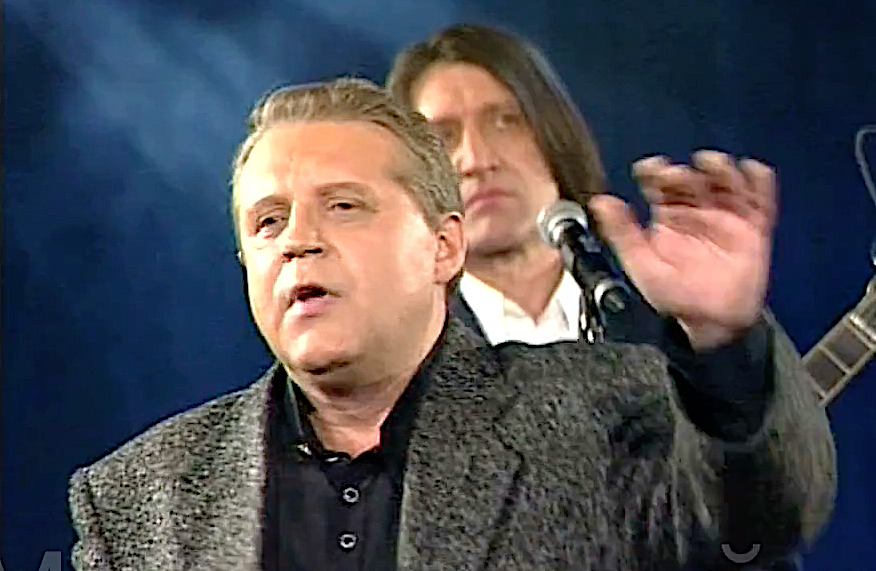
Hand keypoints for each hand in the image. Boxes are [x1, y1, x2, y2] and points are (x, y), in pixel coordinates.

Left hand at [588, 150, 776, 349]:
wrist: (707, 324)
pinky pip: (759, 201)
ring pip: (726, 184)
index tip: (650, 168)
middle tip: (676, 175)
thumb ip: (621, 232)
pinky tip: (750, 171)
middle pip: (693, 180)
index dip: (656, 171)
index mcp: (669, 218)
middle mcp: (697, 214)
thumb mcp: (640, 264)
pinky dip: (758, 182)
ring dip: (721, 169)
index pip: (661, 185)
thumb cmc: (673, 299)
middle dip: (685, 173)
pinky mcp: (752, 230)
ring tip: (711, 164)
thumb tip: (600, 203)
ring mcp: (726, 220)